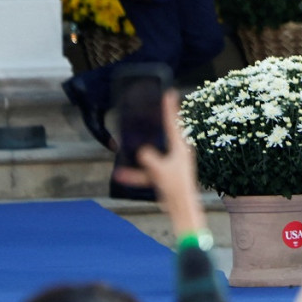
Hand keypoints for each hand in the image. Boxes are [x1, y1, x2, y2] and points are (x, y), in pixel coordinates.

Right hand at [118, 91, 206, 235]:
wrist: (182, 208)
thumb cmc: (176, 187)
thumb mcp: (160, 171)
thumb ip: (150, 159)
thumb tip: (142, 152)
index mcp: (180, 148)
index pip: (173, 123)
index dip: (170, 108)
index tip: (170, 92)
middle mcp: (177, 153)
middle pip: (163, 135)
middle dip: (155, 126)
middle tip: (149, 111)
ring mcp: (170, 163)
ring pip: (152, 154)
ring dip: (139, 156)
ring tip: (124, 149)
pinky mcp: (164, 174)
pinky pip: (147, 171)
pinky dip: (135, 173)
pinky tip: (120, 174)